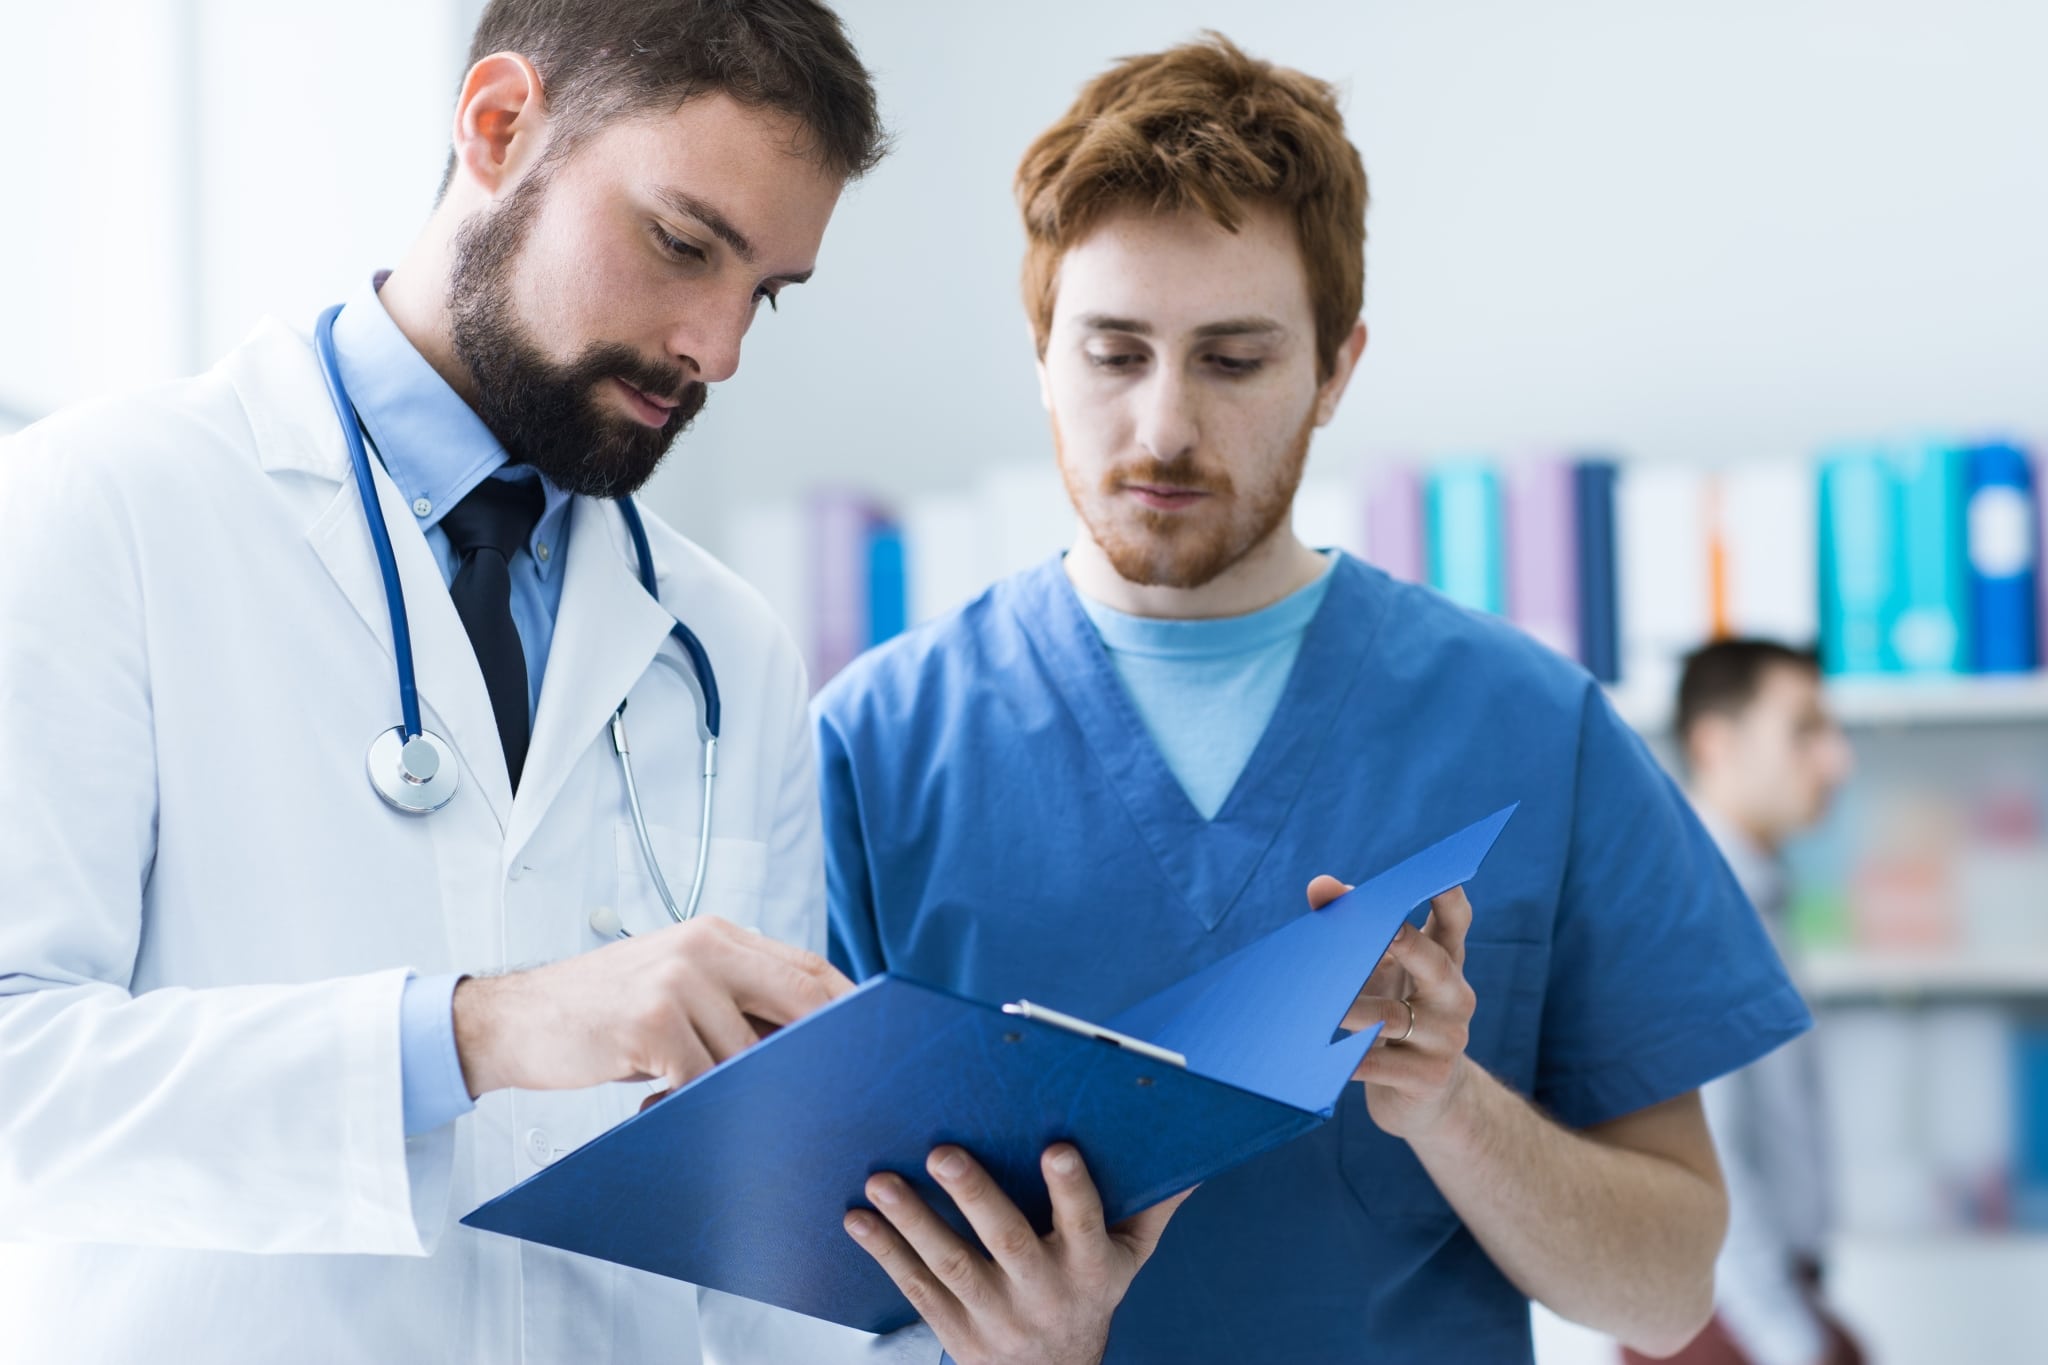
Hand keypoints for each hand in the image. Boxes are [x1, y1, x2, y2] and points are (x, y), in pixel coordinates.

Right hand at [452, 915, 852, 1096]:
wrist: (513, 1019)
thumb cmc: (600, 1013)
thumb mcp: (674, 987)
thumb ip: (734, 999)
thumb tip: (807, 1042)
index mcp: (716, 934)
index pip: (807, 966)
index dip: (845, 1006)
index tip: (869, 1043)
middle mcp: (705, 947)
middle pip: (800, 1000)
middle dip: (819, 1050)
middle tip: (830, 1090)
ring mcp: (679, 981)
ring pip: (750, 1053)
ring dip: (742, 1090)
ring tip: (704, 1102)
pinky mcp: (652, 1022)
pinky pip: (704, 1077)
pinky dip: (694, 1102)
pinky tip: (659, 1102)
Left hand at [844, 1144, 1190, 1364]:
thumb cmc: (1091, 1298)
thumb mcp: (1130, 1260)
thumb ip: (1152, 1208)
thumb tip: (1189, 1157)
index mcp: (1090, 1266)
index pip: (1084, 1223)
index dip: (1071, 1189)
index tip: (1056, 1148)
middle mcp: (1043, 1292)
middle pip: (1008, 1241)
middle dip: (974, 1196)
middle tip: (942, 1152)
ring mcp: (994, 1315)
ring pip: (951, 1266)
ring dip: (912, 1222)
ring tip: (880, 1181)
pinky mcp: (954, 1329)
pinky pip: (916, 1288)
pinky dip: (885, 1253)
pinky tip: (857, 1220)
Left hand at [1308, 876, 1476, 1141]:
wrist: (1428, 1098)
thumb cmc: (1396, 1019)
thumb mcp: (1378, 974)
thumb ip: (1353, 928)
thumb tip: (1320, 886)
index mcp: (1446, 964)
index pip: (1455, 925)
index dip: (1449, 898)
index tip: (1440, 873)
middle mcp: (1454, 997)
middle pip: (1434, 965)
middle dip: (1408, 944)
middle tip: (1384, 927)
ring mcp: (1445, 1040)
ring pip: (1395, 1018)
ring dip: (1358, 1010)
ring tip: (1327, 1006)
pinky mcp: (1427, 1078)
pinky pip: (1382, 1066)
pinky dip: (1353, 1061)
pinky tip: (1327, 1058)